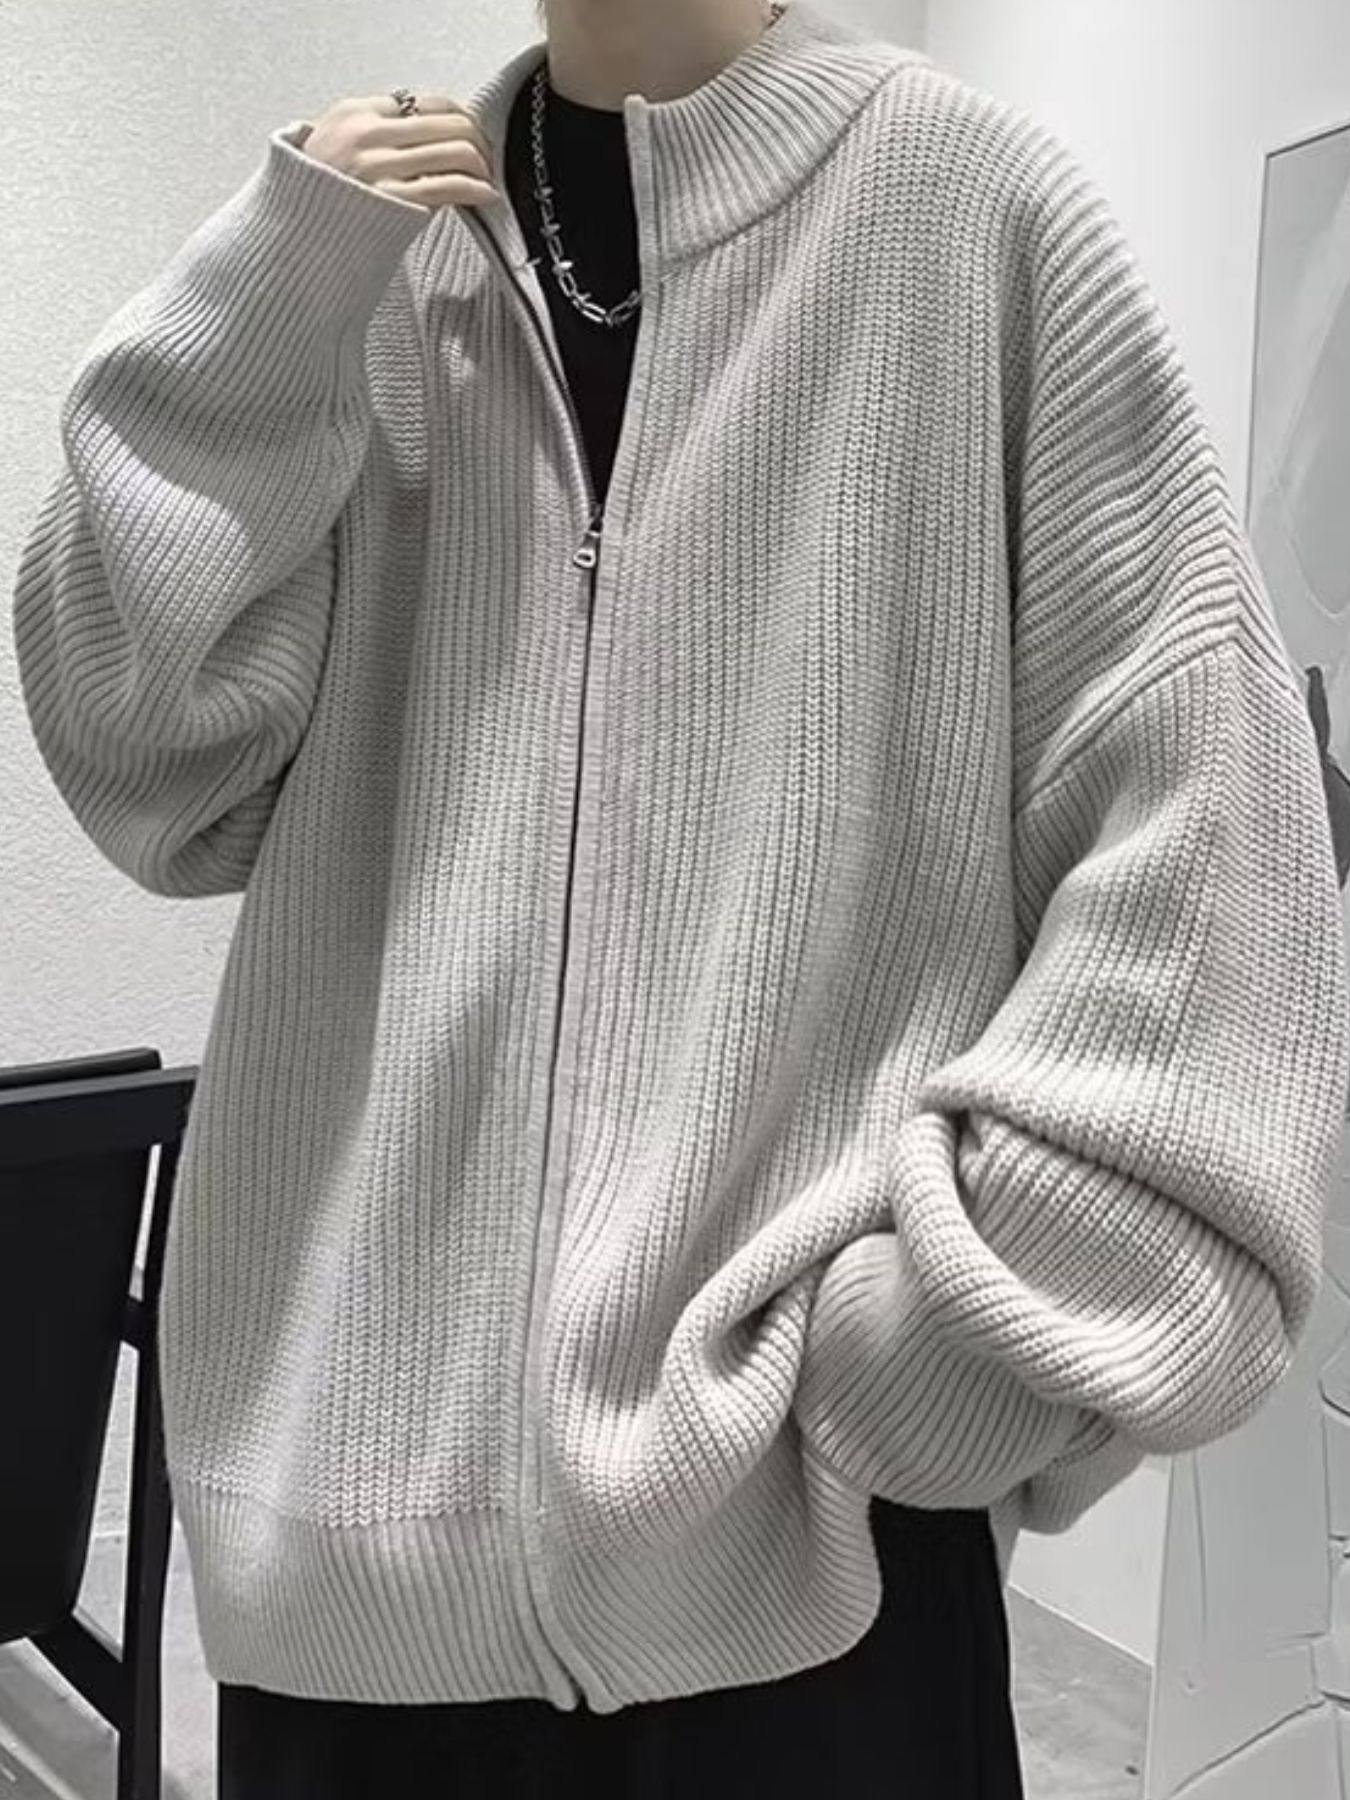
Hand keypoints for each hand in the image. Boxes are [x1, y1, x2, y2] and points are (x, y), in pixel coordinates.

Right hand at [300, 91, 500, 209]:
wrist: (294, 239)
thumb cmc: (315, 200)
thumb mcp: (332, 144)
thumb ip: (371, 131)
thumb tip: (421, 130)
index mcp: (353, 113)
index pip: (424, 101)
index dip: (458, 117)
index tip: (470, 134)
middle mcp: (367, 134)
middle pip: (447, 122)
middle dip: (477, 139)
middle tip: (487, 158)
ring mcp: (379, 167)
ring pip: (455, 151)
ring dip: (481, 165)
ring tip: (486, 179)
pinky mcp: (393, 200)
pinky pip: (449, 186)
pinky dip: (476, 189)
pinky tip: (485, 196)